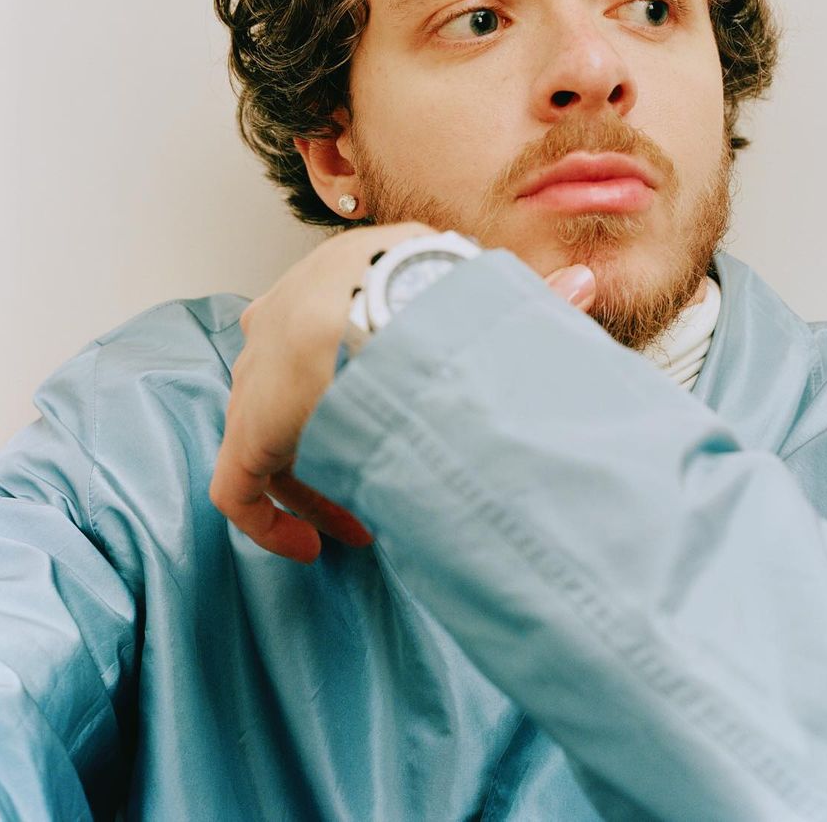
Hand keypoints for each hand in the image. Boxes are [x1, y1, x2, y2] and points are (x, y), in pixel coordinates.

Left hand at [209, 223, 596, 563]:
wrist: (390, 314)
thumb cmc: (442, 294)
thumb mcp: (485, 290)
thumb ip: (530, 299)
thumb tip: (588, 283)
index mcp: (332, 277)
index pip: (322, 330)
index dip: (352, 385)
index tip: (394, 424)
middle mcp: (282, 320)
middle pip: (288, 388)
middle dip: (330, 438)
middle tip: (376, 484)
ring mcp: (257, 378)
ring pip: (266, 442)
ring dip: (312, 485)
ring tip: (359, 527)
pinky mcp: (246, 432)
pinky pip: (238, 492)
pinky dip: (269, 524)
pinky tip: (311, 549)